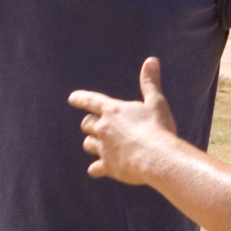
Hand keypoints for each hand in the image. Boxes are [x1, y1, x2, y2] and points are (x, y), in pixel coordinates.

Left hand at [68, 58, 179, 185]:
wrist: (157, 157)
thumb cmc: (158, 128)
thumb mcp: (156, 102)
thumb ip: (150, 83)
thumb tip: (151, 60)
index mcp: (113, 111)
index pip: (91, 101)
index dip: (81, 98)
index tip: (72, 98)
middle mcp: (103, 128)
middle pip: (86, 124)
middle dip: (89, 125)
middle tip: (94, 126)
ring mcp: (104, 148)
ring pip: (88, 145)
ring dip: (92, 144)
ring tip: (100, 146)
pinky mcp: (108, 166)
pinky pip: (94, 169)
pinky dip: (96, 169)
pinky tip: (99, 170)